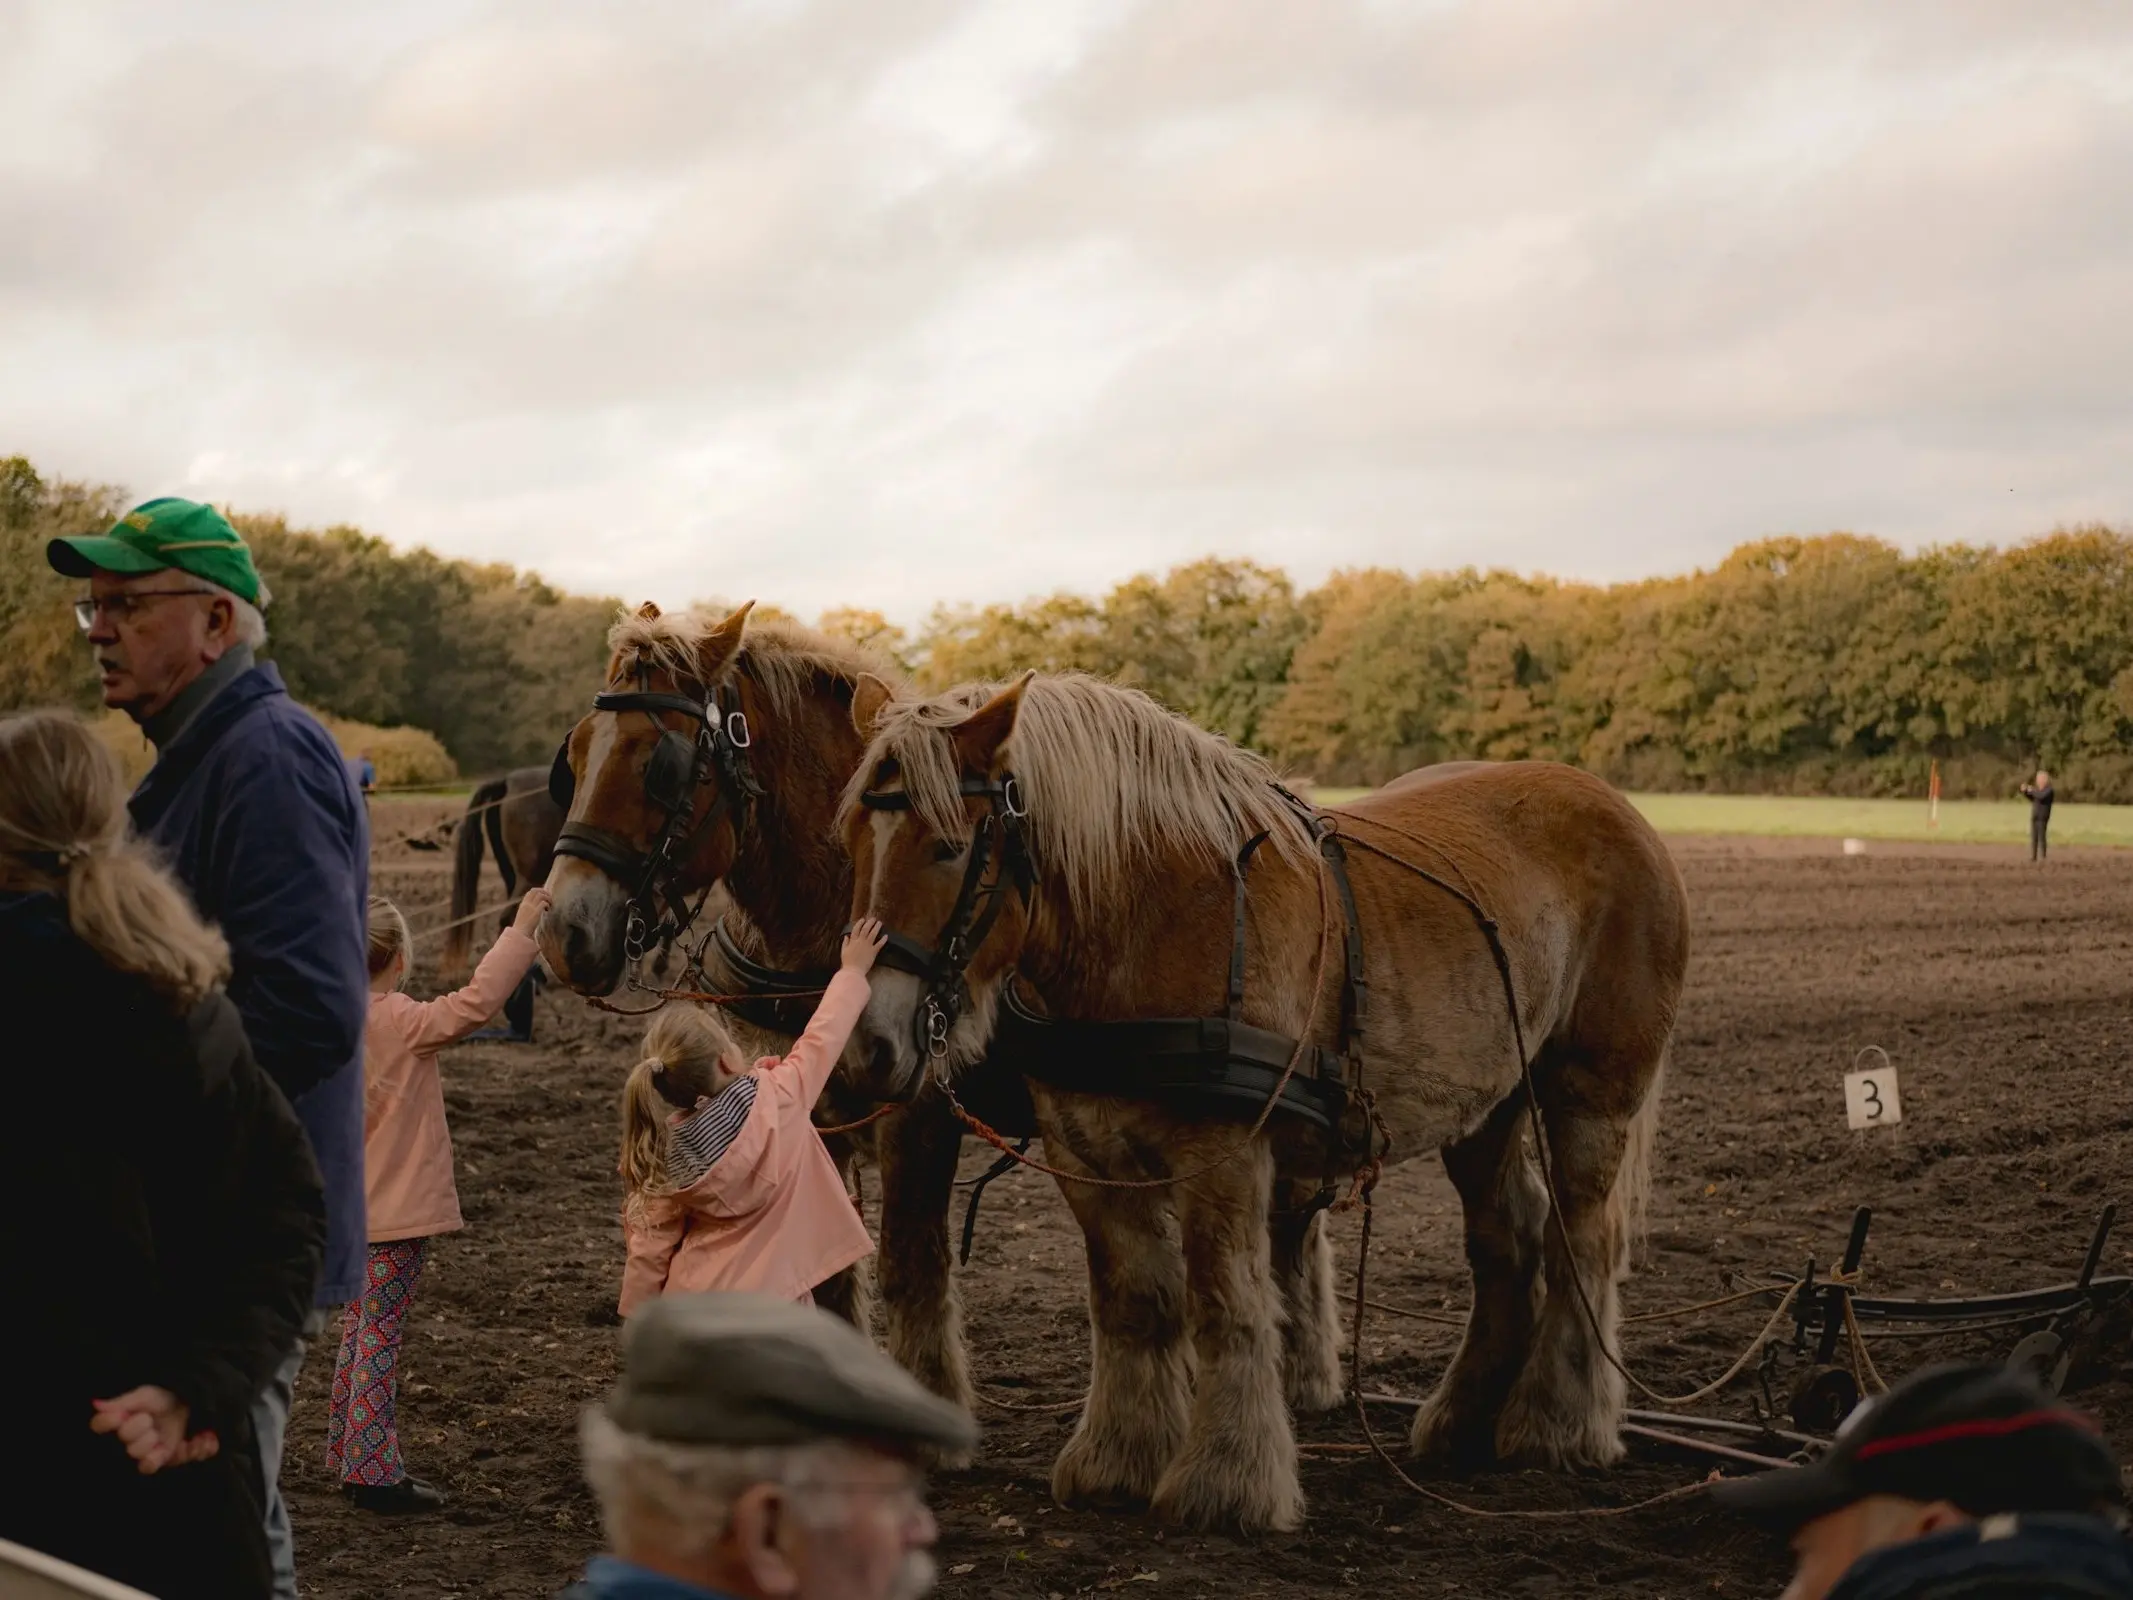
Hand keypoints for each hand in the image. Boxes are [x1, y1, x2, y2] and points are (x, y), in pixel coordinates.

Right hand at [90, 1386, 213, 1473]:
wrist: (189, 1407)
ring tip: (159, 1431)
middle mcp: (126, 1436)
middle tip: (149, 1419)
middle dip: (139, 1426)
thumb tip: (96, 1404)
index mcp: (120, 1417)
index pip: (100, 1423)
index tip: (121, 1415)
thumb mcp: (146, 1395)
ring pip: (136, 1452)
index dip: (108, 1421)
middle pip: (123, 1438)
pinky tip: (164, 1448)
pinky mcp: (155, 1459)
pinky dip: (156, 1458)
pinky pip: (147, 1466)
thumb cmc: (165, 1400)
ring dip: (150, 1439)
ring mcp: (140, 1449)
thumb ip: (123, 1402)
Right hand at [512, 887, 553, 937]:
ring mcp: (531, 908)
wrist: (519, 934)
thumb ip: (528, 911)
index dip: (539, 891)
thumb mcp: (523, 916)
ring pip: (541, 895)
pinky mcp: (536, 913)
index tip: (545, 896)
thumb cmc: (522, 928)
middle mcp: (527, 904)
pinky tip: (548, 911)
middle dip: (545, 892)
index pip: (531, 892)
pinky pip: (544, 903)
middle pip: (536, 891)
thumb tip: (537, 909)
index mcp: (523, 905)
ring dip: (548, 898)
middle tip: (550, 899)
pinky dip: (548, 905)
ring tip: (550, 905)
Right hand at [841, 916, 887, 973]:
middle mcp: (860, 941)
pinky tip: (886, 936)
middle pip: (866, 929)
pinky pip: (879, 944)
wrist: (853, 971)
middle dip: (870, 923)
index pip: (856, 929)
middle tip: (874, 918)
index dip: (860, 923)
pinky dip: (883, 940)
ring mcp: (867, 946)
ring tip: (880, 923)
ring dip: (877, 927)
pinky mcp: (873, 952)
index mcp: (853, 941)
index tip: (863, 919)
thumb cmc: (847, 962)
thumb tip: (846, 936)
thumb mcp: (844, 951)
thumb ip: (845, 943)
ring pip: (873, 934)